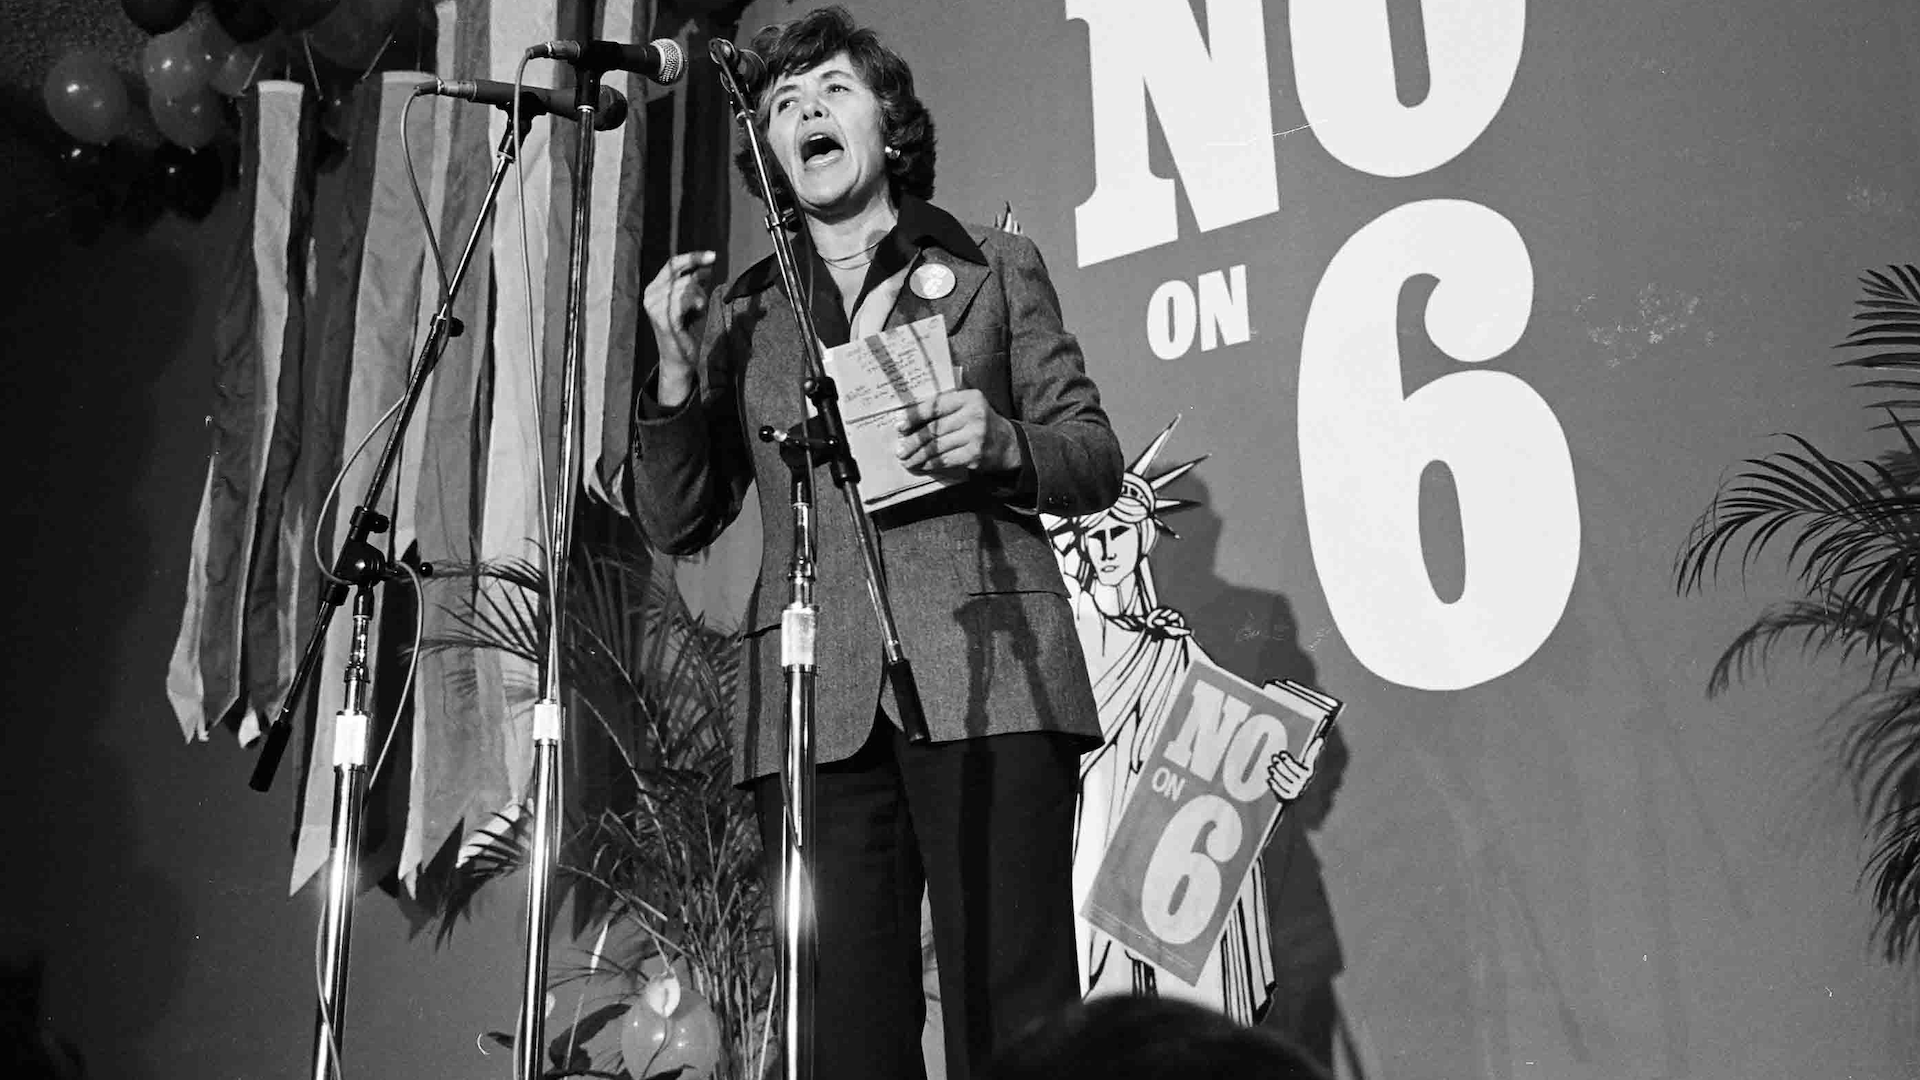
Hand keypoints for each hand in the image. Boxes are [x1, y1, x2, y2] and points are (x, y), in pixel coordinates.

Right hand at [643, 251, 716, 395]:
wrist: (680, 359)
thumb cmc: (687, 329)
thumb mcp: (693, 300)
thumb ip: (696, 281)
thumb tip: (707, 263)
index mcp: (654, 288)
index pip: (672, 264)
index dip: (693, 257)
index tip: (713, 256)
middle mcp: (650, 295)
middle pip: (682, 275)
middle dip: (699, 286)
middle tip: (701, 302)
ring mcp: (654, 307)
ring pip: (685, 286)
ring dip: (699, 297)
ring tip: (697, 311)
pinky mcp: (663, 319)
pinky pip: (685, 299)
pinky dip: (697, 303)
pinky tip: (698, 311)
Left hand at [893, 368, 1021, 474]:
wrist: (1008, 444)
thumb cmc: (980, 422)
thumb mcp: (969, 405)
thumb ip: (945, 405)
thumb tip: (910, 417)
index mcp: (969, 398)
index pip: (936, 405)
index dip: (915, 416)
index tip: (900, 426)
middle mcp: (974, 415)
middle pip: (935, 429)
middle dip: (913, 441)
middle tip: (900, 449)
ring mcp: (975, 436)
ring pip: (938, 447)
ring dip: (919, 455)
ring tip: (906, 460)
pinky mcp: (975, 455)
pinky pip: (946, 460)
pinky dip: (931, 463)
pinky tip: (922, 465)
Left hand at [1267, 735, 1323, 801]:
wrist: (1302, 796)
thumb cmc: (1302, 775)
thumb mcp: (1308, 764)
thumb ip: (1312, 752)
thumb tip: (1320, 739)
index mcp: (1308, 773)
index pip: (1297, 766)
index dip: (1288, 759)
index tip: (1281, 753)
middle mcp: (1303, 783)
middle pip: (1288, 773)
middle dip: (1280, 764)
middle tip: (1273, 757)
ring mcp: (1296, 791)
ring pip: (1283, 782)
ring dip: (1275, 774)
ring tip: (1270, 767)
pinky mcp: (1288, 799)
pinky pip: (1280, 791)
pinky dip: (1274, 785)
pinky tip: (1269, 779)